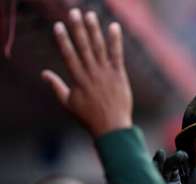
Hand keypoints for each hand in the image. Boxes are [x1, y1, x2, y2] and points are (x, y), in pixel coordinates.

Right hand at [41, 8, 131, 136]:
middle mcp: (92, 74)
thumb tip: (43, 73)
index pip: (68, 55)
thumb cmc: (89, 118)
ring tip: (90, 15)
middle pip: (84, 47)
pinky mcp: (119, 75)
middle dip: (78, 28)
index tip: (58, 26)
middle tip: (74, 12)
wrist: (112, 127)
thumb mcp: (68, 103)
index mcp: (78, 80)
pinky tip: (113, 27)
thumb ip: (56, 86)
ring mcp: (106, 74)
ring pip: (99, 47)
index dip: (63, 40)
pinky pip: (117, 55)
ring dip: (94, 30)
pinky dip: (115, 41)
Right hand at [153, 150, 195, 183]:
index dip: (179, 160)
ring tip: (161, 153)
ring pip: (154, 171)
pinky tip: (154, 163)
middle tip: (180, 155)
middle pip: (165, 167)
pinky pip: (146, 181)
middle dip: (171, 160)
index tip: (185, 155)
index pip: (175, 168)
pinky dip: (149, 172)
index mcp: (173, 183)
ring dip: (158, 162)